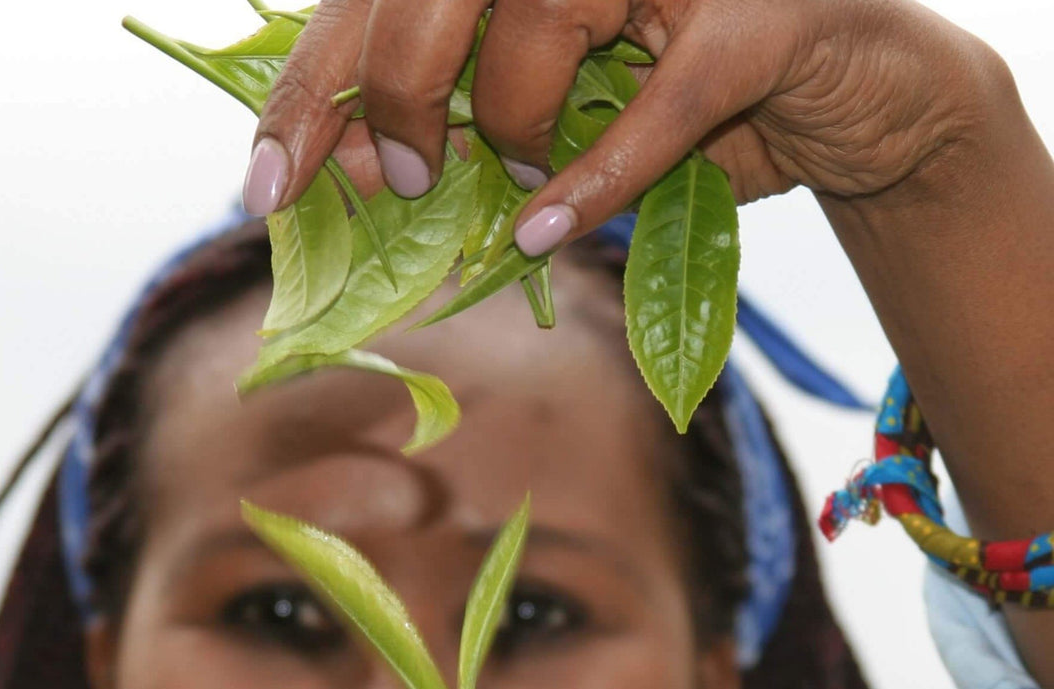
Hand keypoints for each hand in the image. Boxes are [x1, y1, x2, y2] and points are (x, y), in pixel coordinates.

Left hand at [247, 0, 1006, 253]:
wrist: (856, 103)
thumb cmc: (691, 108)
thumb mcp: (560, 119)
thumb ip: (465, 128)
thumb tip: (358, 169)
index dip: (313, 86)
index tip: (267, 186)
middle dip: (397, 87)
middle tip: (408, 178)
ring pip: (545, 13)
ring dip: (512, 123)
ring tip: (521, 181)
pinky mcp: (765, 17)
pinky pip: (661, 105)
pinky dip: (594, 181)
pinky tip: (542, 232)